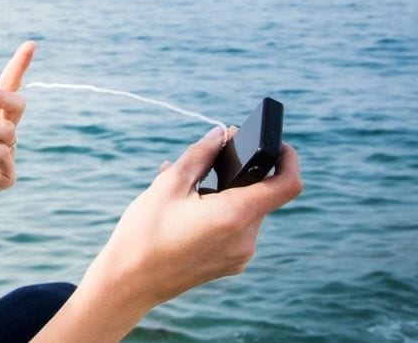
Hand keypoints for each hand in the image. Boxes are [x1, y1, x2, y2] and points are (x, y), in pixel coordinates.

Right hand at [92, 126, 302, 305]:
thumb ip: (200, 154)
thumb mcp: (169, 185)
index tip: (277, 145)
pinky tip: (186, 208)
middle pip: (259, 195)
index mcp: (234, 215)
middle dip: (236, 174)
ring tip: (184, 188)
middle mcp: (245, 239)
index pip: (287, 185)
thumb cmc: (145, 233)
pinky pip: (234, 229)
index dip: (288, 159)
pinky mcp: (229, 264)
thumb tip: (220, 133)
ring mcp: (239, 255)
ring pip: (244, 211)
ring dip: (223, 193)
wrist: (129, 282)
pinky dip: (218, 212)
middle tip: (206, 158)